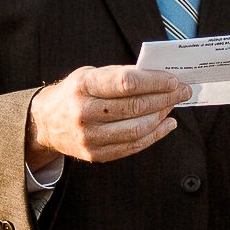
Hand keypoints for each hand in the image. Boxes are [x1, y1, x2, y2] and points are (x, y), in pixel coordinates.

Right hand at [26, 65, 189, 168]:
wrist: (46, 123)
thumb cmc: (75, 92)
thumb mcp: (90, 74)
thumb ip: (120, 76)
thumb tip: (159, 77)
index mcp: (83, 86)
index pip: (126, 83)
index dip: (154, 81)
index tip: (173, 79)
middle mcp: (84, 112)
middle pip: (135, 107)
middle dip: (165, 98)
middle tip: (182, 91)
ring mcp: (89, 137)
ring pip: (137, 129)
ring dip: (162, 116)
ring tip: (173, 105)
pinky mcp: (95, 155)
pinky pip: (132, 146)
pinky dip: (154, 135)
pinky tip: (166, 124)